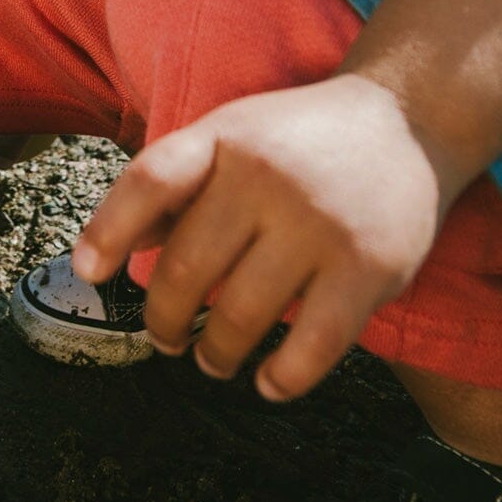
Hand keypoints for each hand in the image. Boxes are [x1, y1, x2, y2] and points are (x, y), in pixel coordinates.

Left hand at [71, 74, 461, 400]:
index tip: (89, 273)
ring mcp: (318, 222)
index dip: (109, 229)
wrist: (411, 119)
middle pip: (187, 267)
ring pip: (240, 315)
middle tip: (165, 337)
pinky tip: (268, 381)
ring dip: (215, 353)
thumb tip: (109, 246)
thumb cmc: (303, 139)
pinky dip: (281, 378)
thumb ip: (175, 185)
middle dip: (164, 318)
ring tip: (212, 359)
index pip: (151, 179)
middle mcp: (267, 176)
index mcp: (226, 137)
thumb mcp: (234, 136)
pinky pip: (312, 345)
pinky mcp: (368, 267)